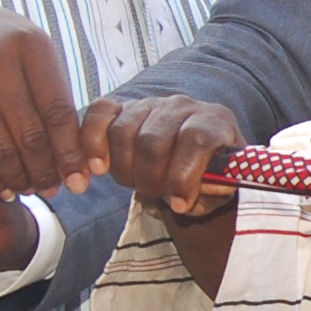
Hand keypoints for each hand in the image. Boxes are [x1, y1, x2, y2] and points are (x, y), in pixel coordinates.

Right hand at [0, 0, 91, 197]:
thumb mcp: (27, 49)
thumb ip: (51, 93)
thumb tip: (78, 152)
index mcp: (30, 45)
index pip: (59, 112)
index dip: (70, 154)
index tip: (79, 180)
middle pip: (30, 135)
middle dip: (44, 172)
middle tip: (51, 189)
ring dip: (16, 179)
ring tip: (27, 189)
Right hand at [77, 94, 244, 213]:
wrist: (191, 156)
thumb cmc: (205, 173)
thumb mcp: (218, 187)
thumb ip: (210, 191)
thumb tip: (187, 198)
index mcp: (213, 122)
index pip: (196, 140)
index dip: (183, 176)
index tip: (178, 205)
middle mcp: (181, 106)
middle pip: (153, 141)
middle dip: (150, 179)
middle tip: (155, 195)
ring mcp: (149, 104)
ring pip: (123, 132)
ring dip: (124, 168)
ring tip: (136, 183)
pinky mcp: (121, 107)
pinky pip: (99, 114)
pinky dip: (91, 141)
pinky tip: (97, 168)